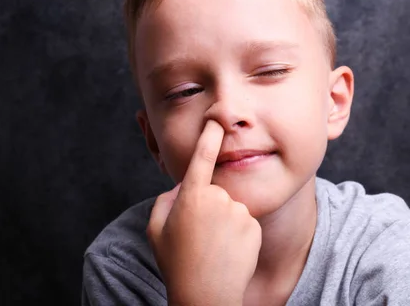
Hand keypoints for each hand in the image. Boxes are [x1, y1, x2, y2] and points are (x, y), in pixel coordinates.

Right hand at [147, 120, 261, 305]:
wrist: (206, 295)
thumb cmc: (176, 263)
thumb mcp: (156, 230)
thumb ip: (166, 200)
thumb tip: (181, 187)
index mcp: (192, 196)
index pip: (202, 157)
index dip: (209, 136)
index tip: (216, 120)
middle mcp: (218, 198)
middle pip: (214, 191)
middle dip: (207, 206)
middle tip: (198, 235)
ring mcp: (238, 212)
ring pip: (230, 207)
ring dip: (223, 221)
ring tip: (213, 247)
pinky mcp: (253, 225)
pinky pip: (243, 221)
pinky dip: (237, 233)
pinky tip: (228, 251)